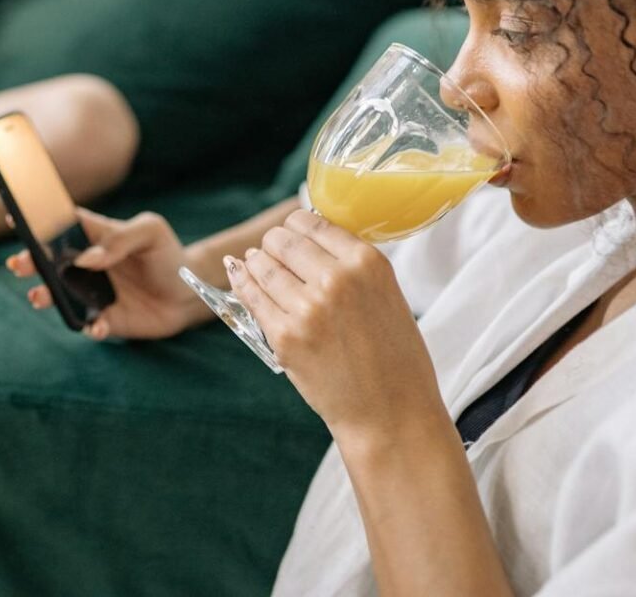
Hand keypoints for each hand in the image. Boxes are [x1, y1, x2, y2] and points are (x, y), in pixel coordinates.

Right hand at [6, 207, 209, 339]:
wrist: (189, 293)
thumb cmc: (168, 255)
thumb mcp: (151, 233)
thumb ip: (121, 239)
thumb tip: (86, 259)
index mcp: (99, 236)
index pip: (65, 225)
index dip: (40, 222)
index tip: (14, 219)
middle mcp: (90, 265)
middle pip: (52, 261)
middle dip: (31, 261)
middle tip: (19, 265)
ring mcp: (94, 292)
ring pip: (61, 295)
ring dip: (46, 296)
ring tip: (37, 297)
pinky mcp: (105, 318)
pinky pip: (89, 324)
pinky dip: (89, 326)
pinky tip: (98, 324)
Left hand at [226, 209, 444, 438]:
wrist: (391, 412)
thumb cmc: (395, 356)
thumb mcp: (386, 293)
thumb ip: (351, 263)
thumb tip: (310, 238)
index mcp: (367, 262)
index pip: (312, 222)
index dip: (296, 226)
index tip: (293, 232)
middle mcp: (336, 279)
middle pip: (283, 240)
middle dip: (274, 244)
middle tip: (272, 251)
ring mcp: (308, 308)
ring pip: (262, 265)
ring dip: (256, 262)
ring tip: (254, 263)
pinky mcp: (285, 337)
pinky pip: (252, 298)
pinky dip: (243, 285)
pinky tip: (241, 278)